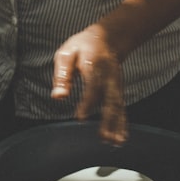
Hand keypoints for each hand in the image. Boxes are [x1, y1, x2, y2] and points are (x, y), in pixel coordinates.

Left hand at [50, 25, 126, 143]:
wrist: (108, 38)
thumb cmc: (83, 46)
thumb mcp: (67, 53)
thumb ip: (62, 74)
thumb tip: (58, 96)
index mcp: (95, 66)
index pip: (92, 86)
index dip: (88, 101)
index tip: (81, 117)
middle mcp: (109, 78)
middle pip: (110, 100)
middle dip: (107, 120)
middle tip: (103, 136)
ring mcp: (116, 86)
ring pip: (118, 107)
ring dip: (116, 126)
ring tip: (113, 142)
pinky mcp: (118, 92)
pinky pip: (121, 109)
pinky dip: (122, 124)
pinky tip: (120, 139)